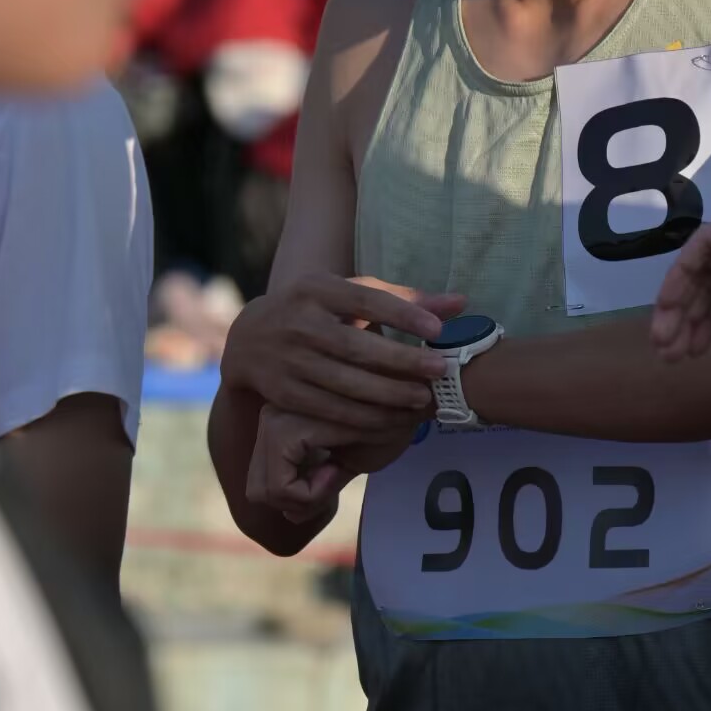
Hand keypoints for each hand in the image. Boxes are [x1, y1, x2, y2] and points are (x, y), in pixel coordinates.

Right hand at [220, 273, 463, 433]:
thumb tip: (461, 303)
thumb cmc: (317, 309)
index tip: (437, 330)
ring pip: (345, 384)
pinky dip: (365, 419)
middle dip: (401, 362)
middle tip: (439, 372)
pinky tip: (394, 421)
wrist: (249, 338)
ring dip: (388, 396)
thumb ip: (404, 299)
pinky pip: (331, 411)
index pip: (366, 300)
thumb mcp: (349, 292)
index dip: (403, 315)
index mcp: (317, 289)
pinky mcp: (285, 393)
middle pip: (357, 346)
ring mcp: (290, 360)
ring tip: (423, 400)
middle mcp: (300, 323)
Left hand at [246, 406, 420, 518]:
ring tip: (337, 470)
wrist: (415, 399)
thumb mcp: (345, 462)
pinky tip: (337, 468)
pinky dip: (312, 492)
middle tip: (334, 477)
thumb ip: (315, 486)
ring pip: (267, 492)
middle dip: (298, 500)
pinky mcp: (287, 429)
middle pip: (258, 489)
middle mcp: (269, 415)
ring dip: (308, 496)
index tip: (333, 474)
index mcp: (279, 420)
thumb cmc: (386, 424)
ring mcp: (274, 419)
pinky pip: (283, 487)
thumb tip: (289, 515)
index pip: (262, 482)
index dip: (298, 496)